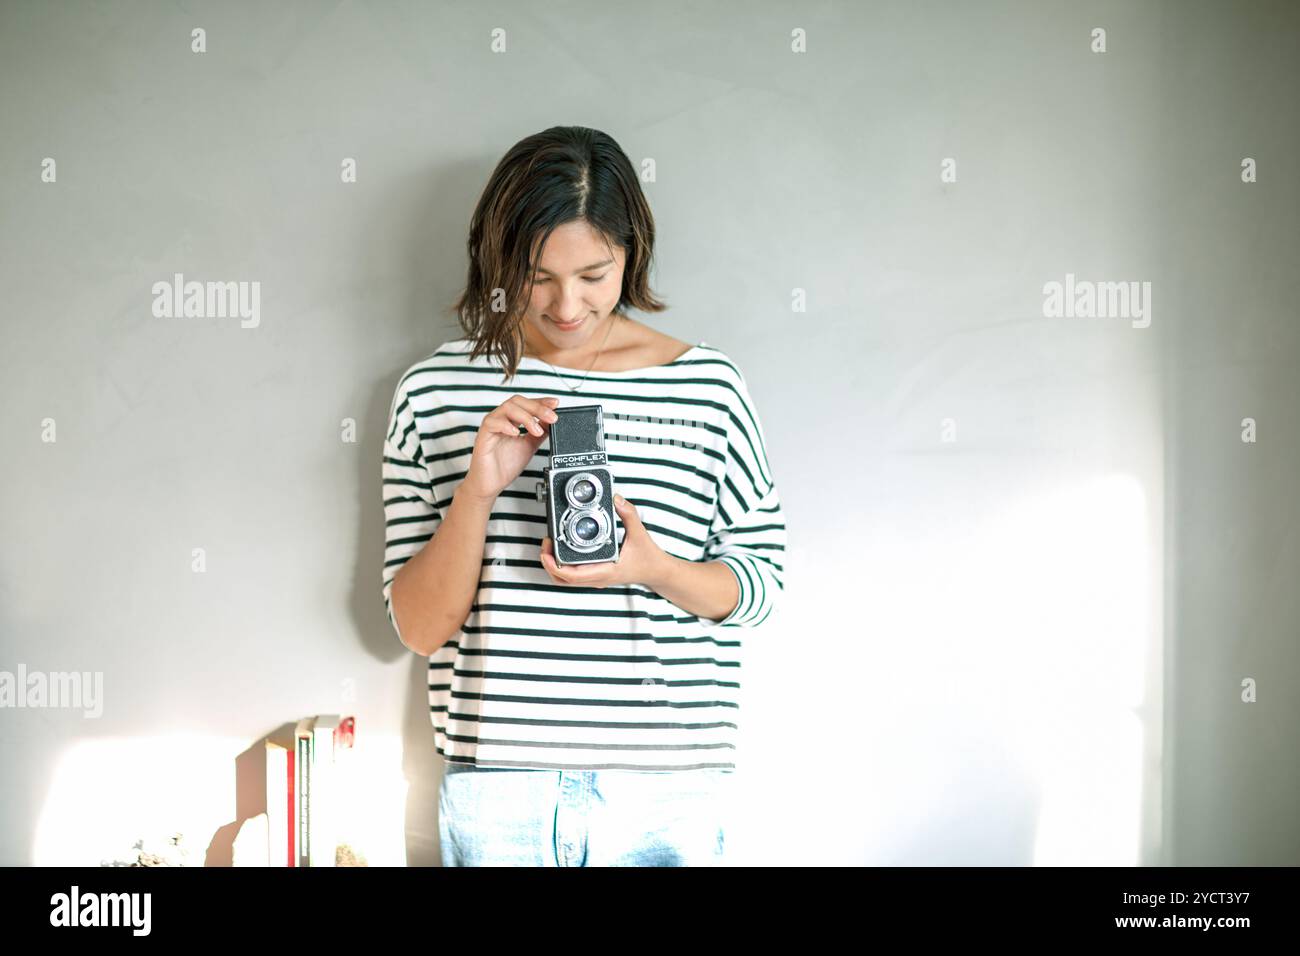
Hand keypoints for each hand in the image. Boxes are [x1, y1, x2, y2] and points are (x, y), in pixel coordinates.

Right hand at [460, 394, 560, 502]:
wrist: (490, 485)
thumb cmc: (505, 466)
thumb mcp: (530, 446)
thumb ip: (540, 432)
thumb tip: (551, 422)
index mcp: (511, 421)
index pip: (526, 403)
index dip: (541, 401)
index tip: (555, 404)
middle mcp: (501, 420)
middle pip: (517, 401)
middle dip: (537, 407)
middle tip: (551, 417)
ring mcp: (491, 427)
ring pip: (507, 408)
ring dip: (526, 417)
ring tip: (537, 431)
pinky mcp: (483, 436)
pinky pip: (492, 423)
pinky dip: (506, 425)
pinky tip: (516, 433)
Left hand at [541, 494, 667, 588]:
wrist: (656, 572)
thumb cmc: (648, 558)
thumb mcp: (639, 534)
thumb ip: (629, 515)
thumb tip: (617, 499)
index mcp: (605, 571)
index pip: (572, 575)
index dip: (554, 564)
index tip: (547, 549)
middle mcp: (597, 578)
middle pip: (562, 580)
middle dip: (548, 563)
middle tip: (546, 544)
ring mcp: (596, 579)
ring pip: (566, 580)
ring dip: (554, 566)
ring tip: (550, 547)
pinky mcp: (596, 576)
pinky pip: (574, 576)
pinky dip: (563, 567)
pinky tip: (562, 552)